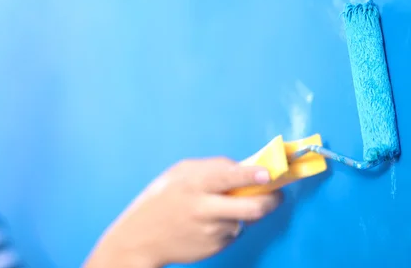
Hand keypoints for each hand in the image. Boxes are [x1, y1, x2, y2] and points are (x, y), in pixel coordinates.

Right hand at [84, 157, 282, 267]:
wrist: (141, 238)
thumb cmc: (160, 200)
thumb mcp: (179, 173)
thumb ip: (212, 168)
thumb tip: (246, 168)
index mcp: (194, 184)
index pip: (230, 177)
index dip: (253, 175)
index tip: (270, 173)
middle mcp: (204, 209)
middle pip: (252, 208)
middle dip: (271, 201)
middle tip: (275, 196)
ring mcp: (211, 231)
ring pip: (243, 219)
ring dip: (240, 213)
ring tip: (216, 209)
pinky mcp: (214, 247)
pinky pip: (233, 232)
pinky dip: (227, 226)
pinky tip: (206, 224)